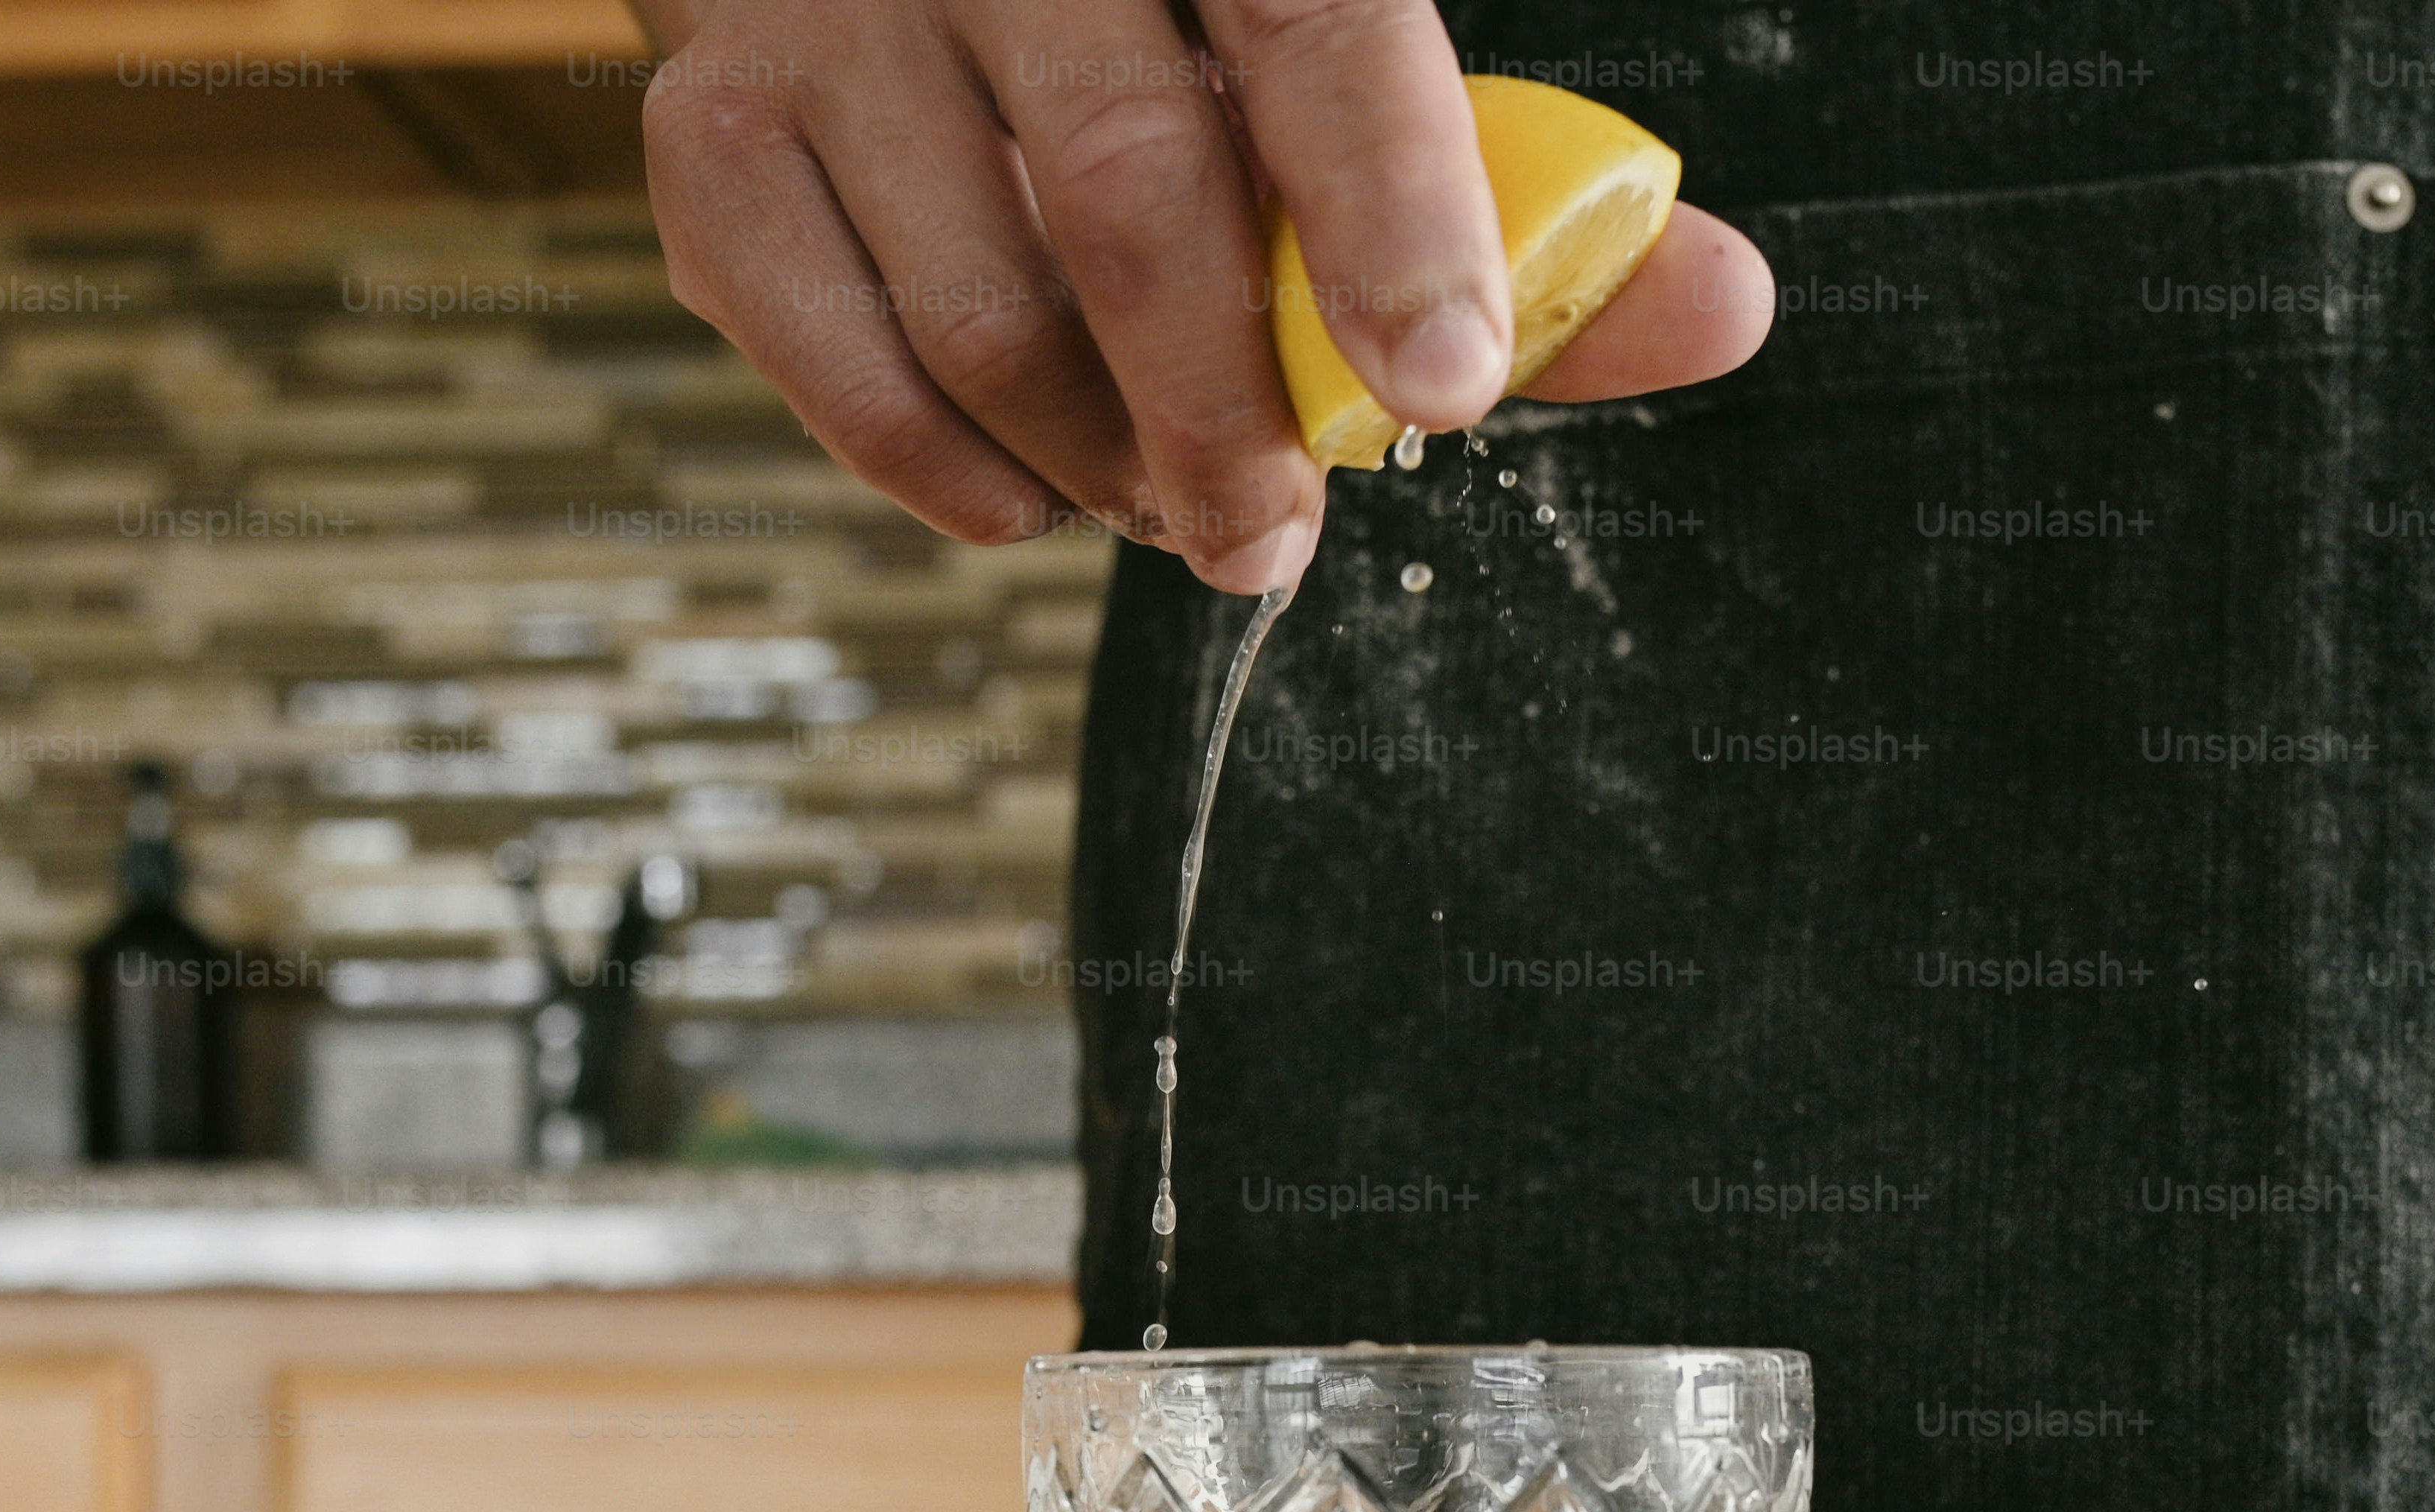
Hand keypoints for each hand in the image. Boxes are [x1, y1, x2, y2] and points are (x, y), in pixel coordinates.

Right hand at [636, 0, 1772, 593]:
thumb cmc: (1167, 30)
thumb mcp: (1340, 65)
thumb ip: (1522, 196)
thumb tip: (1721, 308)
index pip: (1311, 24)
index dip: (1388, 211)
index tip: (1444, 386)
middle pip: (1128, 197)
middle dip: (1230, 420)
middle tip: (1277, 537)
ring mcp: (829, 15)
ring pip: (985, 311)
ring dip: (1108, 471)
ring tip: (1177, 507)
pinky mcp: (712, 133)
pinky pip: (843, 371)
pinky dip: (958, 480)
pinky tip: (1039, 488)